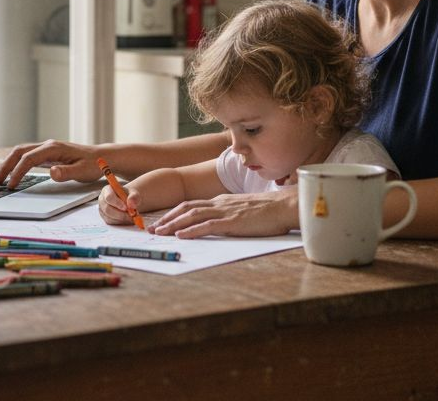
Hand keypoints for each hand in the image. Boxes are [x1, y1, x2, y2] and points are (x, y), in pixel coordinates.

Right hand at [0, 139, 102, 187]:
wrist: (102, 157)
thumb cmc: (93, 165)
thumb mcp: (82, 171)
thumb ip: (67, 172)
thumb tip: (51, 172)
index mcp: (53, 148)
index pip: (28, 158)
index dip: (18, 172)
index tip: (11, 185)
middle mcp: (47, 146)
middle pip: (19, 152)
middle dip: (5, 166)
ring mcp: (46, 149)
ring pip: (20, 153)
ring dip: (8, 164)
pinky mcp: (47, 155)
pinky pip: (26, 157)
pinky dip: (16, 165)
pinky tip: (12, 175)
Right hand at [98, 184, 142, 225]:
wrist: (129, 201)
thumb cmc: (130, 196)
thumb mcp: (134, 193)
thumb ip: (134, 197)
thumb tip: (131, 205)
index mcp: (107, 190)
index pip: (109, 197)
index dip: (117, 203)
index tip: (126, 208)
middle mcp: (102, 199)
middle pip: (107, 209)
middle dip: (120, 214)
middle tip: (131, 215)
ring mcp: (102, 209)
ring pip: (109, 217)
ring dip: (122, 219)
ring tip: (132, 217)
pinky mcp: (105, 217)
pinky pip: (111, 222)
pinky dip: (120, 222)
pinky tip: (127, 219)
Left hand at [148, 190, 297, 238]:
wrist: (285, 206)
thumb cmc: (269, 210)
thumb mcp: (244, 210)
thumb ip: (230, 215)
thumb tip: (220, 224)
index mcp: (222, 201)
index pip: (192, 205)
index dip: (174, 213)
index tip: (161, 222)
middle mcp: (219, 204)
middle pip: (186, 208)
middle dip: (167, 219)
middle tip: (152, 229)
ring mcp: (225, 211)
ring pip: (192, 216)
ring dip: (173, 224)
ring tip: (160, 232)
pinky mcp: (232, 222)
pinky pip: (207, 225)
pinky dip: (192, 230)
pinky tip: (181, 236)